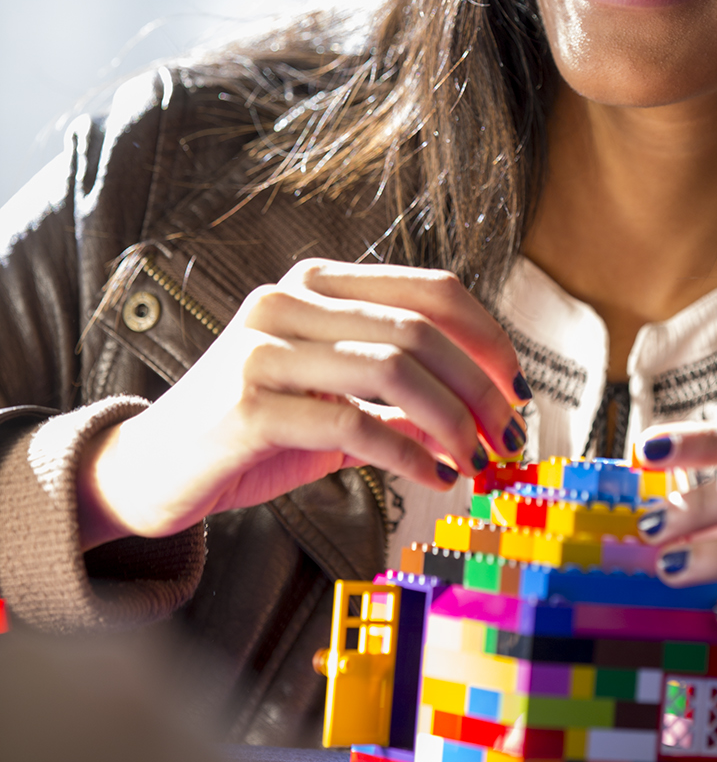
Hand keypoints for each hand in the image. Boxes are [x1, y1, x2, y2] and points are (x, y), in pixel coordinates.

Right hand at [78, 260, 526, 545]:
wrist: (150, 469)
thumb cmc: (251, 434)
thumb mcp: (336, 406)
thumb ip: (402, 400)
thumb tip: (487, 415)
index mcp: (316, 282)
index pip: (431, 290)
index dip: (489, 339)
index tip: (520, 389)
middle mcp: (288, 300)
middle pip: (421, 330)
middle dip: (482, 389)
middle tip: (511, 438)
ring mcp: (263, 347)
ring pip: (394, 370)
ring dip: (454, 422)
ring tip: (478, 461)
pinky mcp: (248, 405)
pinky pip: (354, 424)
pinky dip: (410, 456)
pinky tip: (434, 479)